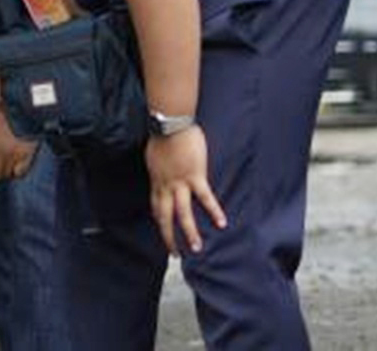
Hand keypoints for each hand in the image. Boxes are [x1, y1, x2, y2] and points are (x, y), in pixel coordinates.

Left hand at [0, 110, 36, 184]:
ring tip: (3, 169)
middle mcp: (3, 154)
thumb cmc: (6, 116)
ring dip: (5, 173)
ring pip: (8, 174)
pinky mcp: (28, 156)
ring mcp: (16, 157)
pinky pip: (21, 172)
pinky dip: (18, 172)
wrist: (25, 114)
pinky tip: (16, 168)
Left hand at [144, 125, 226, 254]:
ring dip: (190, 232)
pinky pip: (205, 198)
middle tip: (174, 253)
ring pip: (183, 214)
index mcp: (156, 181)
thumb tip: (162, 170)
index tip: (164, 232)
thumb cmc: (163, 135)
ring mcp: (180, 183)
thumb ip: (160, 167)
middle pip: (165, 217)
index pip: (156, 207)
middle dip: (169, 236)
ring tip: (196, 248)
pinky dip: (214, 211)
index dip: (161, 221)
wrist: (170, 124)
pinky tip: (221, 223)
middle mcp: (166, 186)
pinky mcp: (195, 177)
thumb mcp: (155, 156)